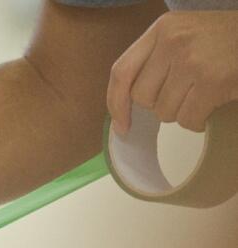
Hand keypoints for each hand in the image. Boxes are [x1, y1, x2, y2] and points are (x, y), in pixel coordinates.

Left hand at [108, 10, 237, 133]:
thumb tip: (125, 105)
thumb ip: (155, 59)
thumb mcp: (184, 35)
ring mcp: (192, 60)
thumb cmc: (224, 40)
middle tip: (185, 94)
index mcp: (162, 29)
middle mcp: (173, 41)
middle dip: (160, 104)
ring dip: (183, 112)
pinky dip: (198, 121)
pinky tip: (212, 105)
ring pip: (165, 112)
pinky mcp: (212, 81)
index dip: (115, 103)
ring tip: (202, 94)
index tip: (121, 125)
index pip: (121, 71)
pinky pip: (188, 119)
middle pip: (142, 97)